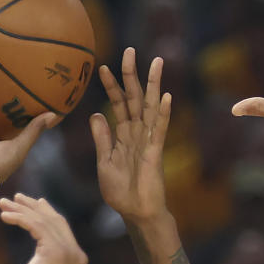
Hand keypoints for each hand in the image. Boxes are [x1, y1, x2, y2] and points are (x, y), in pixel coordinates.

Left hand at [0, 194, 87, 263]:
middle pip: (55, 220)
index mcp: (77, 260)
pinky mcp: (54, 250)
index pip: (63, 229)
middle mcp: (75, 252)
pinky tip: (4, 216)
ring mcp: (67, 250)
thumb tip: (40, 263)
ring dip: (21, 209)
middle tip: (17, 197)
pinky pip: (34, 225)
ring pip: (43, 220)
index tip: (35, 204)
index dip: (48, 214)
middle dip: (35, 206)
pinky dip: (18, 218)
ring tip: (3, 203)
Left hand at [91, 49, 171, 223]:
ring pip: (151, 107)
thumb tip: (95, 114)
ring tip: (157, 61)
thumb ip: (102, 140)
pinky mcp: (156, 152)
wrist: (136, 214)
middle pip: (135, 98)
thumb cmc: (121, 193)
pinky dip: (164, 113)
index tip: (102, 67)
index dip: (111, 86)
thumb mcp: (104, 164)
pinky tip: (167, 97)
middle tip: (130, 50)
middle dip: (132, 75)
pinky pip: (160, 130)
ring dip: (154, 85)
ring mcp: (148, 141)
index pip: (117, 104)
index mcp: (122, 136)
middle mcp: (137, 133)